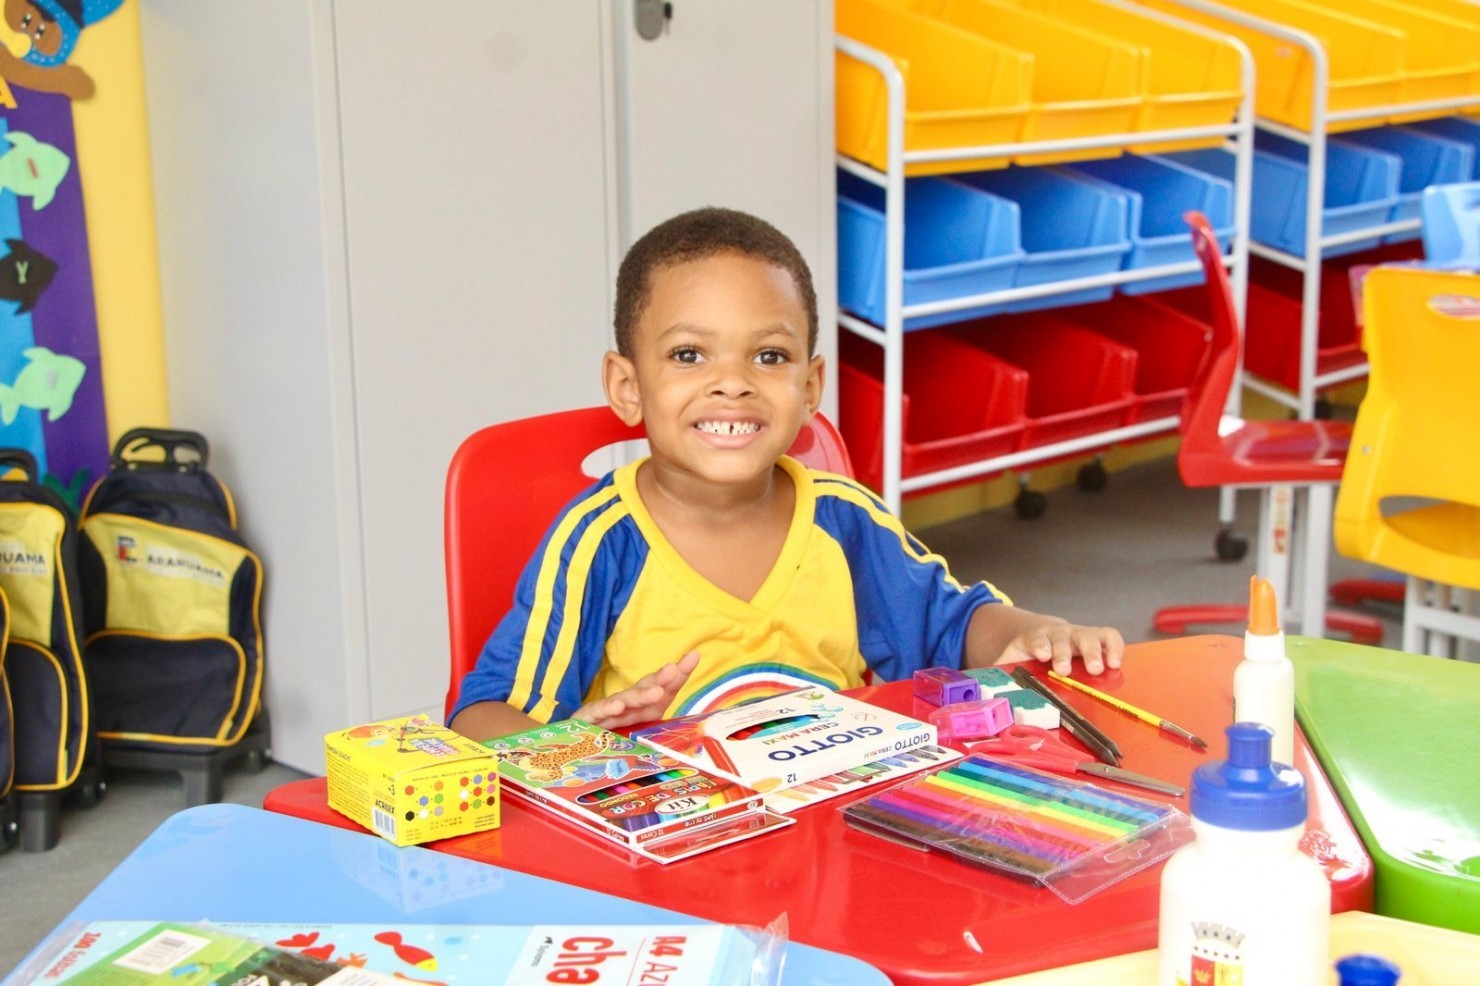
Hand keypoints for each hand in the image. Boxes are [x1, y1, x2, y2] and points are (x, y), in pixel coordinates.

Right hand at [572, 650, 699, 728]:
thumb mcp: (642, 727)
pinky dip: (607, 709)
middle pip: (644, 689)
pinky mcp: (588, 720)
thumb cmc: (612, 736)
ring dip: (640, 696)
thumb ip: (662, 710)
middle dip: (659, 679)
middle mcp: (625, 704)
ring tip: (656, 692)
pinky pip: (599, 714)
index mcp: (641, 706)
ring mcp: (606, 711)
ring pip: (625, 702)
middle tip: (673, 670)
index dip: (677, 675)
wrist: (575, 747)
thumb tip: (687, 693)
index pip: (662, 687)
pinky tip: (618, 708)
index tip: (693, 657)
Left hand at [1001, 621, 1122, 675]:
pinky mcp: (1096, 637)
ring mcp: (1078, 634)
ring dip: (1095, 651)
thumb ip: (1000, 671)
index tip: (1042, 655)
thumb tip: (984, 688)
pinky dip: (1115, 648)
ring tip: (1100, 668)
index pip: (1037, 639)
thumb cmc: (1029, 652)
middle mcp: (1058, 634)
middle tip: (1066, 670)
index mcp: (1035, 638)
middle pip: (1063, 639)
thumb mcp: (1012, 658)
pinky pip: (1110, 636)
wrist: (1043, 633)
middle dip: (1065, 653)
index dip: (1040, 645)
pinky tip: (1117, 664)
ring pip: (1089, 636)